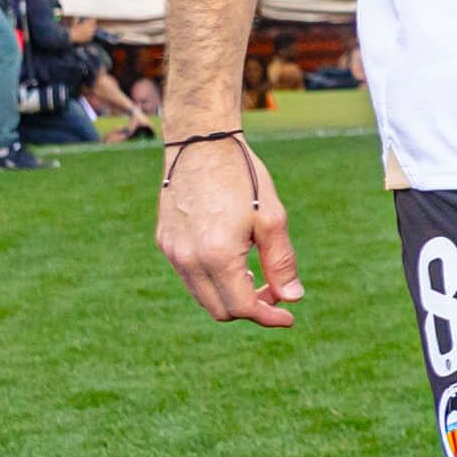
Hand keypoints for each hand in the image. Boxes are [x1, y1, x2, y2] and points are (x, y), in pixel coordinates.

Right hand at [157, 133, 298, 325]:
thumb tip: (292, 298)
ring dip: (230, 295)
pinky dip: (212, 280)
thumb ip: (281, 262)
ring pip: (202, 295)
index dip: (268, 316)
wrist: (201, 141)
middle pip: (220, 310)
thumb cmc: (243, 176)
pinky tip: (231, 259)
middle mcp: (188, 260)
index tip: (288, 316)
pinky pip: (189, 276)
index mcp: (216, 256)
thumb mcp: (272, 218)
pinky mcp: (164, 241)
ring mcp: (172, 251)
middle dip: (250, 308)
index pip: (241, 307)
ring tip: (253, 272)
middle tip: (273, 290)